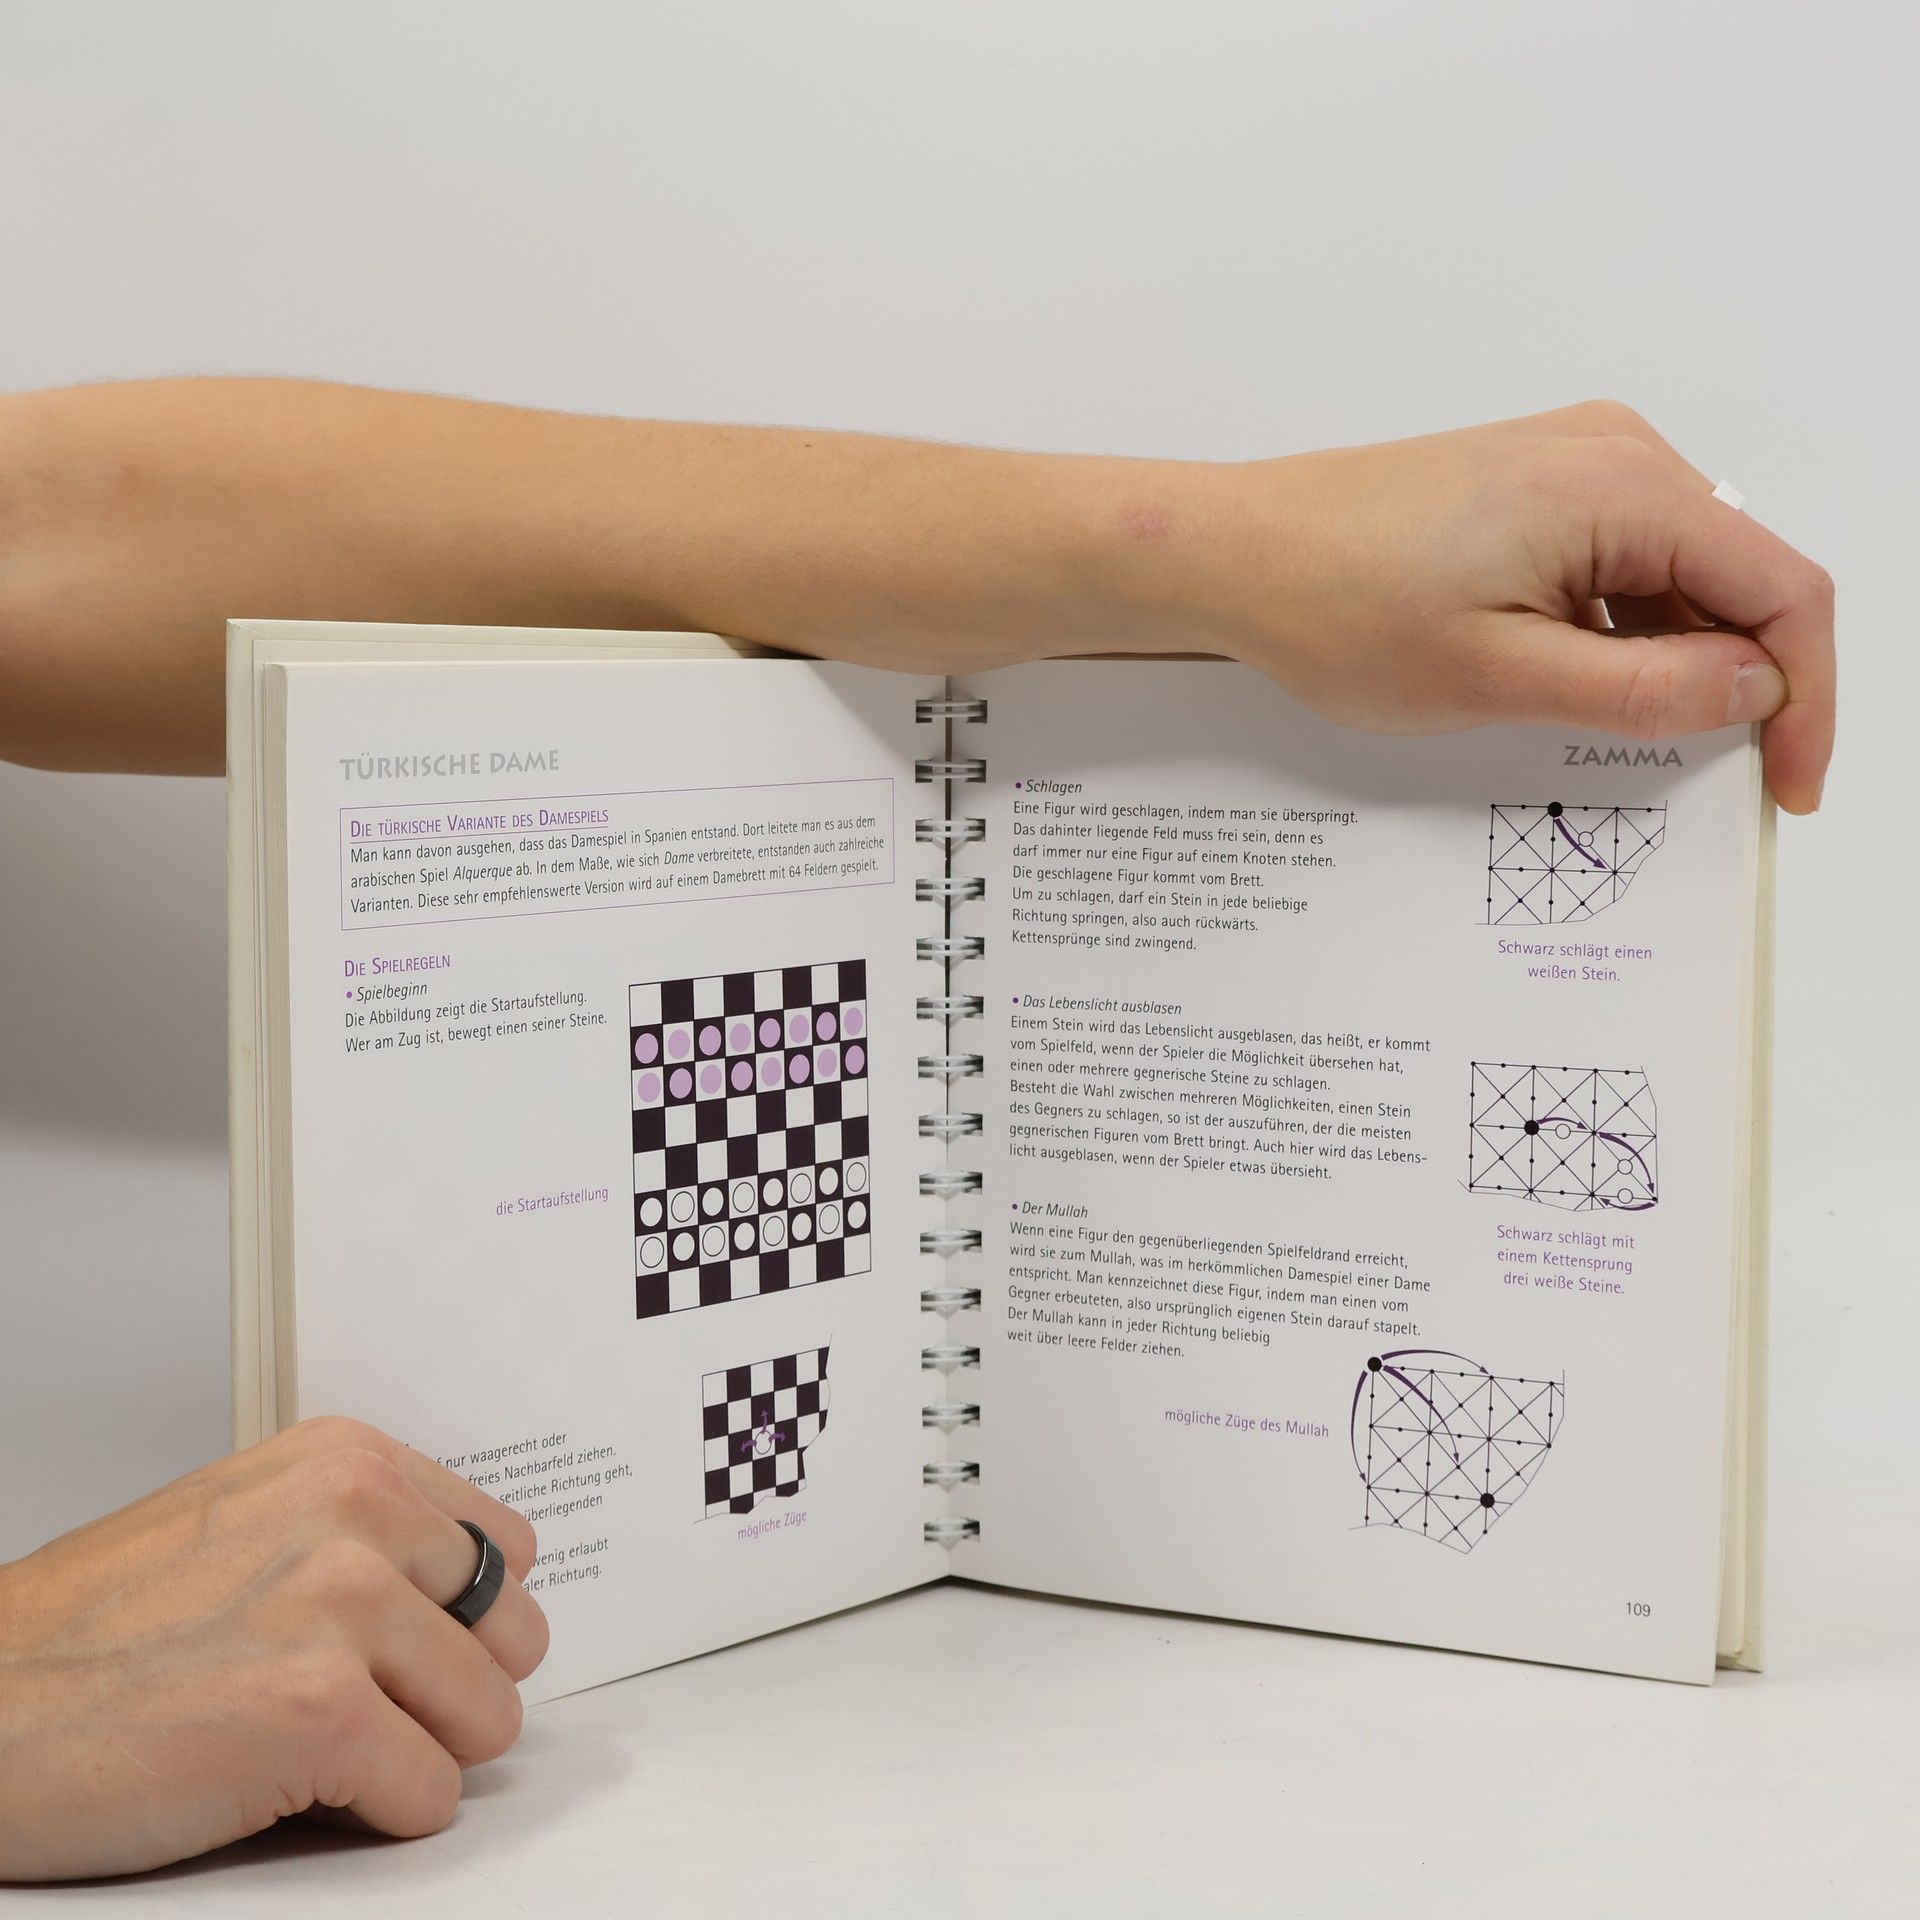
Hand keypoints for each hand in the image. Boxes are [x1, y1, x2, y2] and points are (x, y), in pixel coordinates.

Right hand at [0, 1416, 547, 1881]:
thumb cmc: (94, 1635)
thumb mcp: (247, 1521)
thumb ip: (364, 1534)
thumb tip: (481, 1592)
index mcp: (348, 1459)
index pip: (505, 1548)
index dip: (458, 1619)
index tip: (406, 1647)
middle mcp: (357, 1510)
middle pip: (515, 1634)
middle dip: (450, 1691)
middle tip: (360, 1711)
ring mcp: (343, 1605)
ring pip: (490, 1718)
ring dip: (417, 1755)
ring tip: (318, 1749)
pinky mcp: (321, 1711)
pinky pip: (432, 1795)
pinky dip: (378, 1816)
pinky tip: (292, 1790)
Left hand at [1184, 402, 1834, 811]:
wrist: (1236, 552)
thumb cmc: (1337, 603)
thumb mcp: (1501, 677)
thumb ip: (1643, 690)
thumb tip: (1754, 686)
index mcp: (1623, 485)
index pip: (1782, 589)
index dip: (1805, 695)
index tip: (1788, 779)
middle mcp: (1615, 451)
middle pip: (1741, 576)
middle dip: (1745, 679)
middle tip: (1718, 775)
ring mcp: (1574, 461)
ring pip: (1682, 573)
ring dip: (1679, 658)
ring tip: (1624, 736)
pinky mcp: (1536, 485)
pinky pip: (1624, 559)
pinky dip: (1626, 629)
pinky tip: (1580, 684)